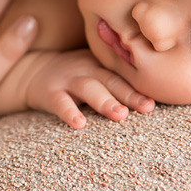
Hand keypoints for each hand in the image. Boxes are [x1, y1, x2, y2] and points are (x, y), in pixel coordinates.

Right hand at [23, 50, 154, 128]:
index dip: (141, 87)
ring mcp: (67, 79)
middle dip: (130, 94)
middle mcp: (87, 69)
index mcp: (102, 65)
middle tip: (148, 107)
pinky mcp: (49, 92)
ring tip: (120, 115)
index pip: (124, 76)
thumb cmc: (74, 76)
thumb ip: (117, 79)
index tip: (157, 100)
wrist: (33, 71)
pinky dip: (70, 112)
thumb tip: (155, 95)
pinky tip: (80, 124)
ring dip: (105, 101)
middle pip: (112, 81)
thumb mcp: (95, 70)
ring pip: (89, 89)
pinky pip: (60, 103)